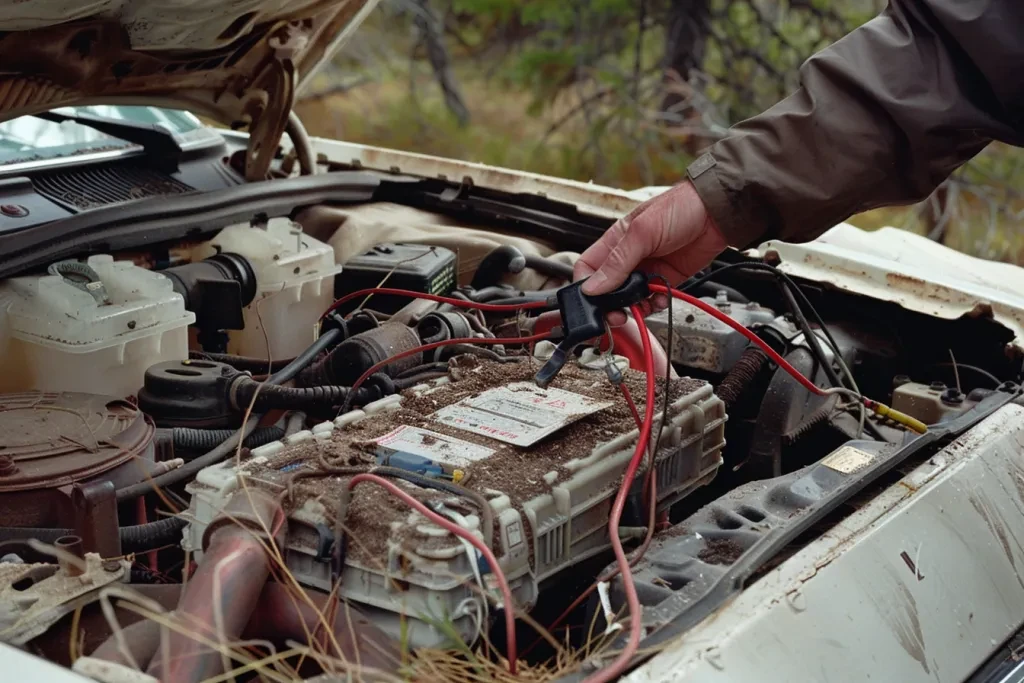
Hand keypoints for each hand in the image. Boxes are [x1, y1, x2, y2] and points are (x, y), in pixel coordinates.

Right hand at [573, 181, 726, 321]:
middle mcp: (628, 256)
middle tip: (617, 314)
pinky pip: (651, 299)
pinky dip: (653, 304)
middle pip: (607, 288)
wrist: (718, 213)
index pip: (588, 268)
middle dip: (609, 304)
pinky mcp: (665, 278)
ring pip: (629, 297)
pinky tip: (659, 299)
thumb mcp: (643, 233)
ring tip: (643, 305)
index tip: (593, 303)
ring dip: (634, 306)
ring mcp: (646, 268)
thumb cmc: (680, 207)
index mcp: (615, 241)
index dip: (586, 287)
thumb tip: (592, 287)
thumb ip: (617, 262)